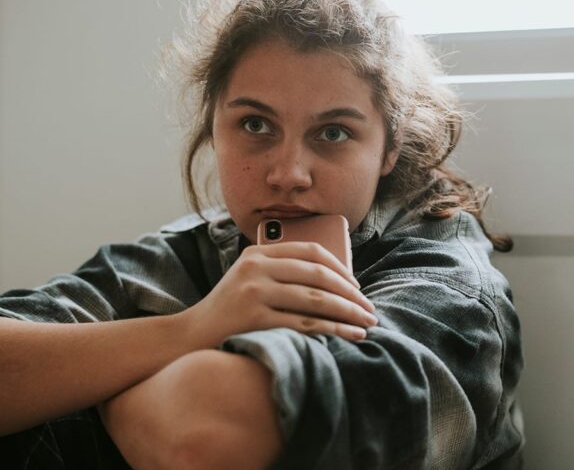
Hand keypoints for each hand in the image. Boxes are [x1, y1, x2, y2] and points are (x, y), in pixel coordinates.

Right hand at [182, 242, 377, 346]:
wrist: (189, 335)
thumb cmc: (230, 309)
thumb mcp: (250, 279)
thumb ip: (282, 271)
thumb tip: (338, 279)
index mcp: (258, 253)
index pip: (312, 251)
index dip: (341, 268)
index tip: (357, 286)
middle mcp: (256, 267)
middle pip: (319, 276)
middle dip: (351, 294)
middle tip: (370, 309)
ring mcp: (254, 292)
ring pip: (316, 300)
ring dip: (348, 313)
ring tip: (367, 323)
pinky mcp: (254, 318)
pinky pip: (305, 324)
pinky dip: (333, 330)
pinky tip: (350, 334)